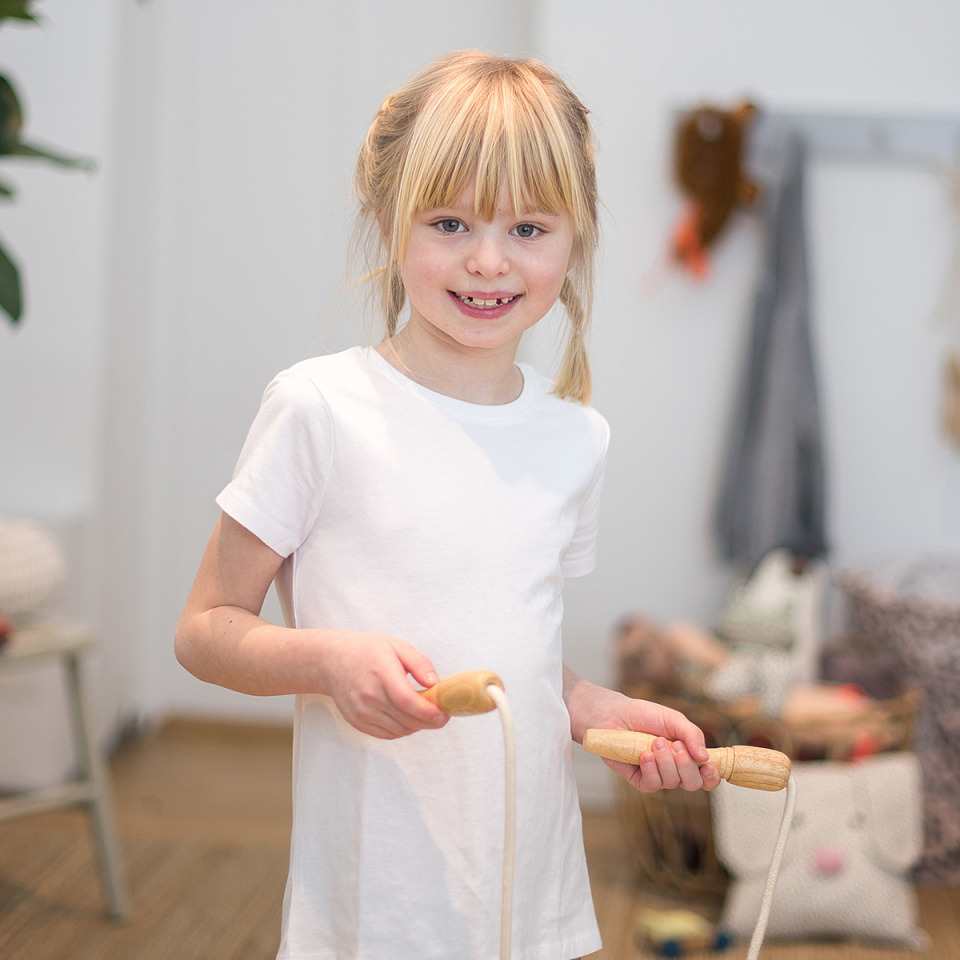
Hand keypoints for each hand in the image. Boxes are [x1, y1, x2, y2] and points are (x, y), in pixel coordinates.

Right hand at [319, 632, 448, 739]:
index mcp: (381, 672)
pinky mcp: (357, 722)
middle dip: (429, 722)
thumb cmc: (367, 651)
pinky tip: (408, 719)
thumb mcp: (397, 646)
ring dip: (417, 727)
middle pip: (405, 719)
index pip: (406, 700)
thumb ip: (419, 663)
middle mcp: (369, 695)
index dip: (427, 712)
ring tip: (426, 716)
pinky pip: (386, 734)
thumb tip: (435, 683)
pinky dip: (402, 730)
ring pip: (399, 730)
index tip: (443, 714)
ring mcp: (361, 711)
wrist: (333, 661)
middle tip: (442, 716)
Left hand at [564, 668, 720, 793]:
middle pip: (693, 783)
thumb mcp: (672, 719)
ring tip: (654, 742)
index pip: (706, 775)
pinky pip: (653, 785)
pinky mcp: (639, 780)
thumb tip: (706, 757)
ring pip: (674, 783)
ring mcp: (657, 776)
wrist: (612, 714)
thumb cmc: (643, 714)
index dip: (712, 776)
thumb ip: (692, 734)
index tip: (710, 766)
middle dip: (686, 765)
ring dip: (666, 762)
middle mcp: (675, 769)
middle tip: (674, 745)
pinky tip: (644, 755)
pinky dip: (652, 770)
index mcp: (687, 755)